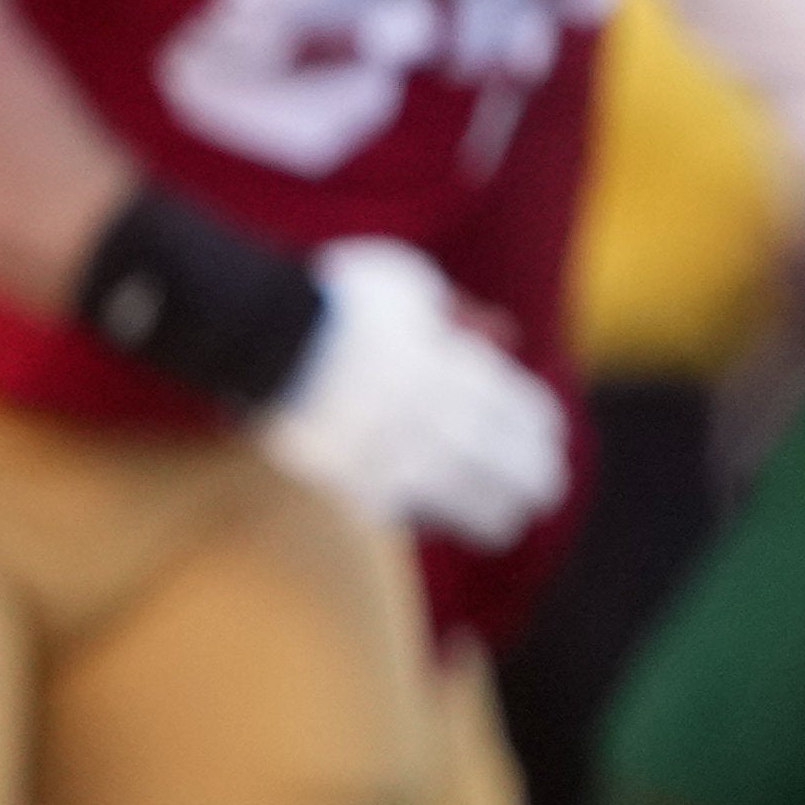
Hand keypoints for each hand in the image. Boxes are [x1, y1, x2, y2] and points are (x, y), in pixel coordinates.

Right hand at [259, 240, 565, 548]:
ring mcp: (398, 463)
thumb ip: (458, 313)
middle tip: (540, 493)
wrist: (259, 336)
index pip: (526, 414)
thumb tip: (505, 337)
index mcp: (460, 372)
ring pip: (470, 507)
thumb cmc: (335, 302)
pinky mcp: (354, 491)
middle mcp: (440, 423)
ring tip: (502, 523)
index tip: (545, 438)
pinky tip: (432, 520)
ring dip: (493, 516)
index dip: (541, 430)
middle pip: (513, 470)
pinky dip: (422, 518)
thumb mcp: (408, 282)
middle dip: (534, 482)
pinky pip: (405, 516)